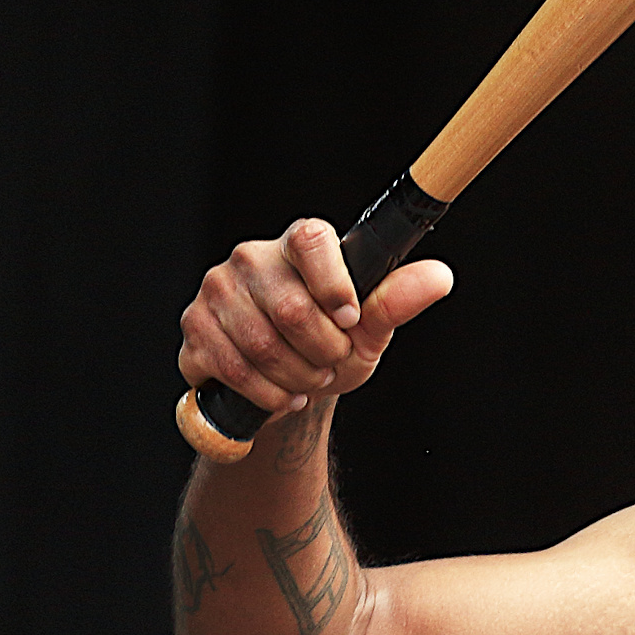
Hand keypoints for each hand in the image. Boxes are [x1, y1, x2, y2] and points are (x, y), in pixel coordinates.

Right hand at [177, 217, 455, 422]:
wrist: (288, 386)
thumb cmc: (331, 345)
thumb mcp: (368, 328)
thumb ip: (396, 301)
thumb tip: (440, 276)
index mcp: (297, 244)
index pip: (312, 240)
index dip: (335, 285)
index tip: (350, 321)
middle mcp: (251, 259)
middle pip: (292, 309)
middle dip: (324, 352)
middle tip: (331, 364)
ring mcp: (216, 291)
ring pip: (262, 345)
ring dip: (298, 378)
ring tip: (309, 379)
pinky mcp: (194, 329)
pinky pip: (233, 368)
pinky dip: (268, 394)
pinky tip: (281, 394)